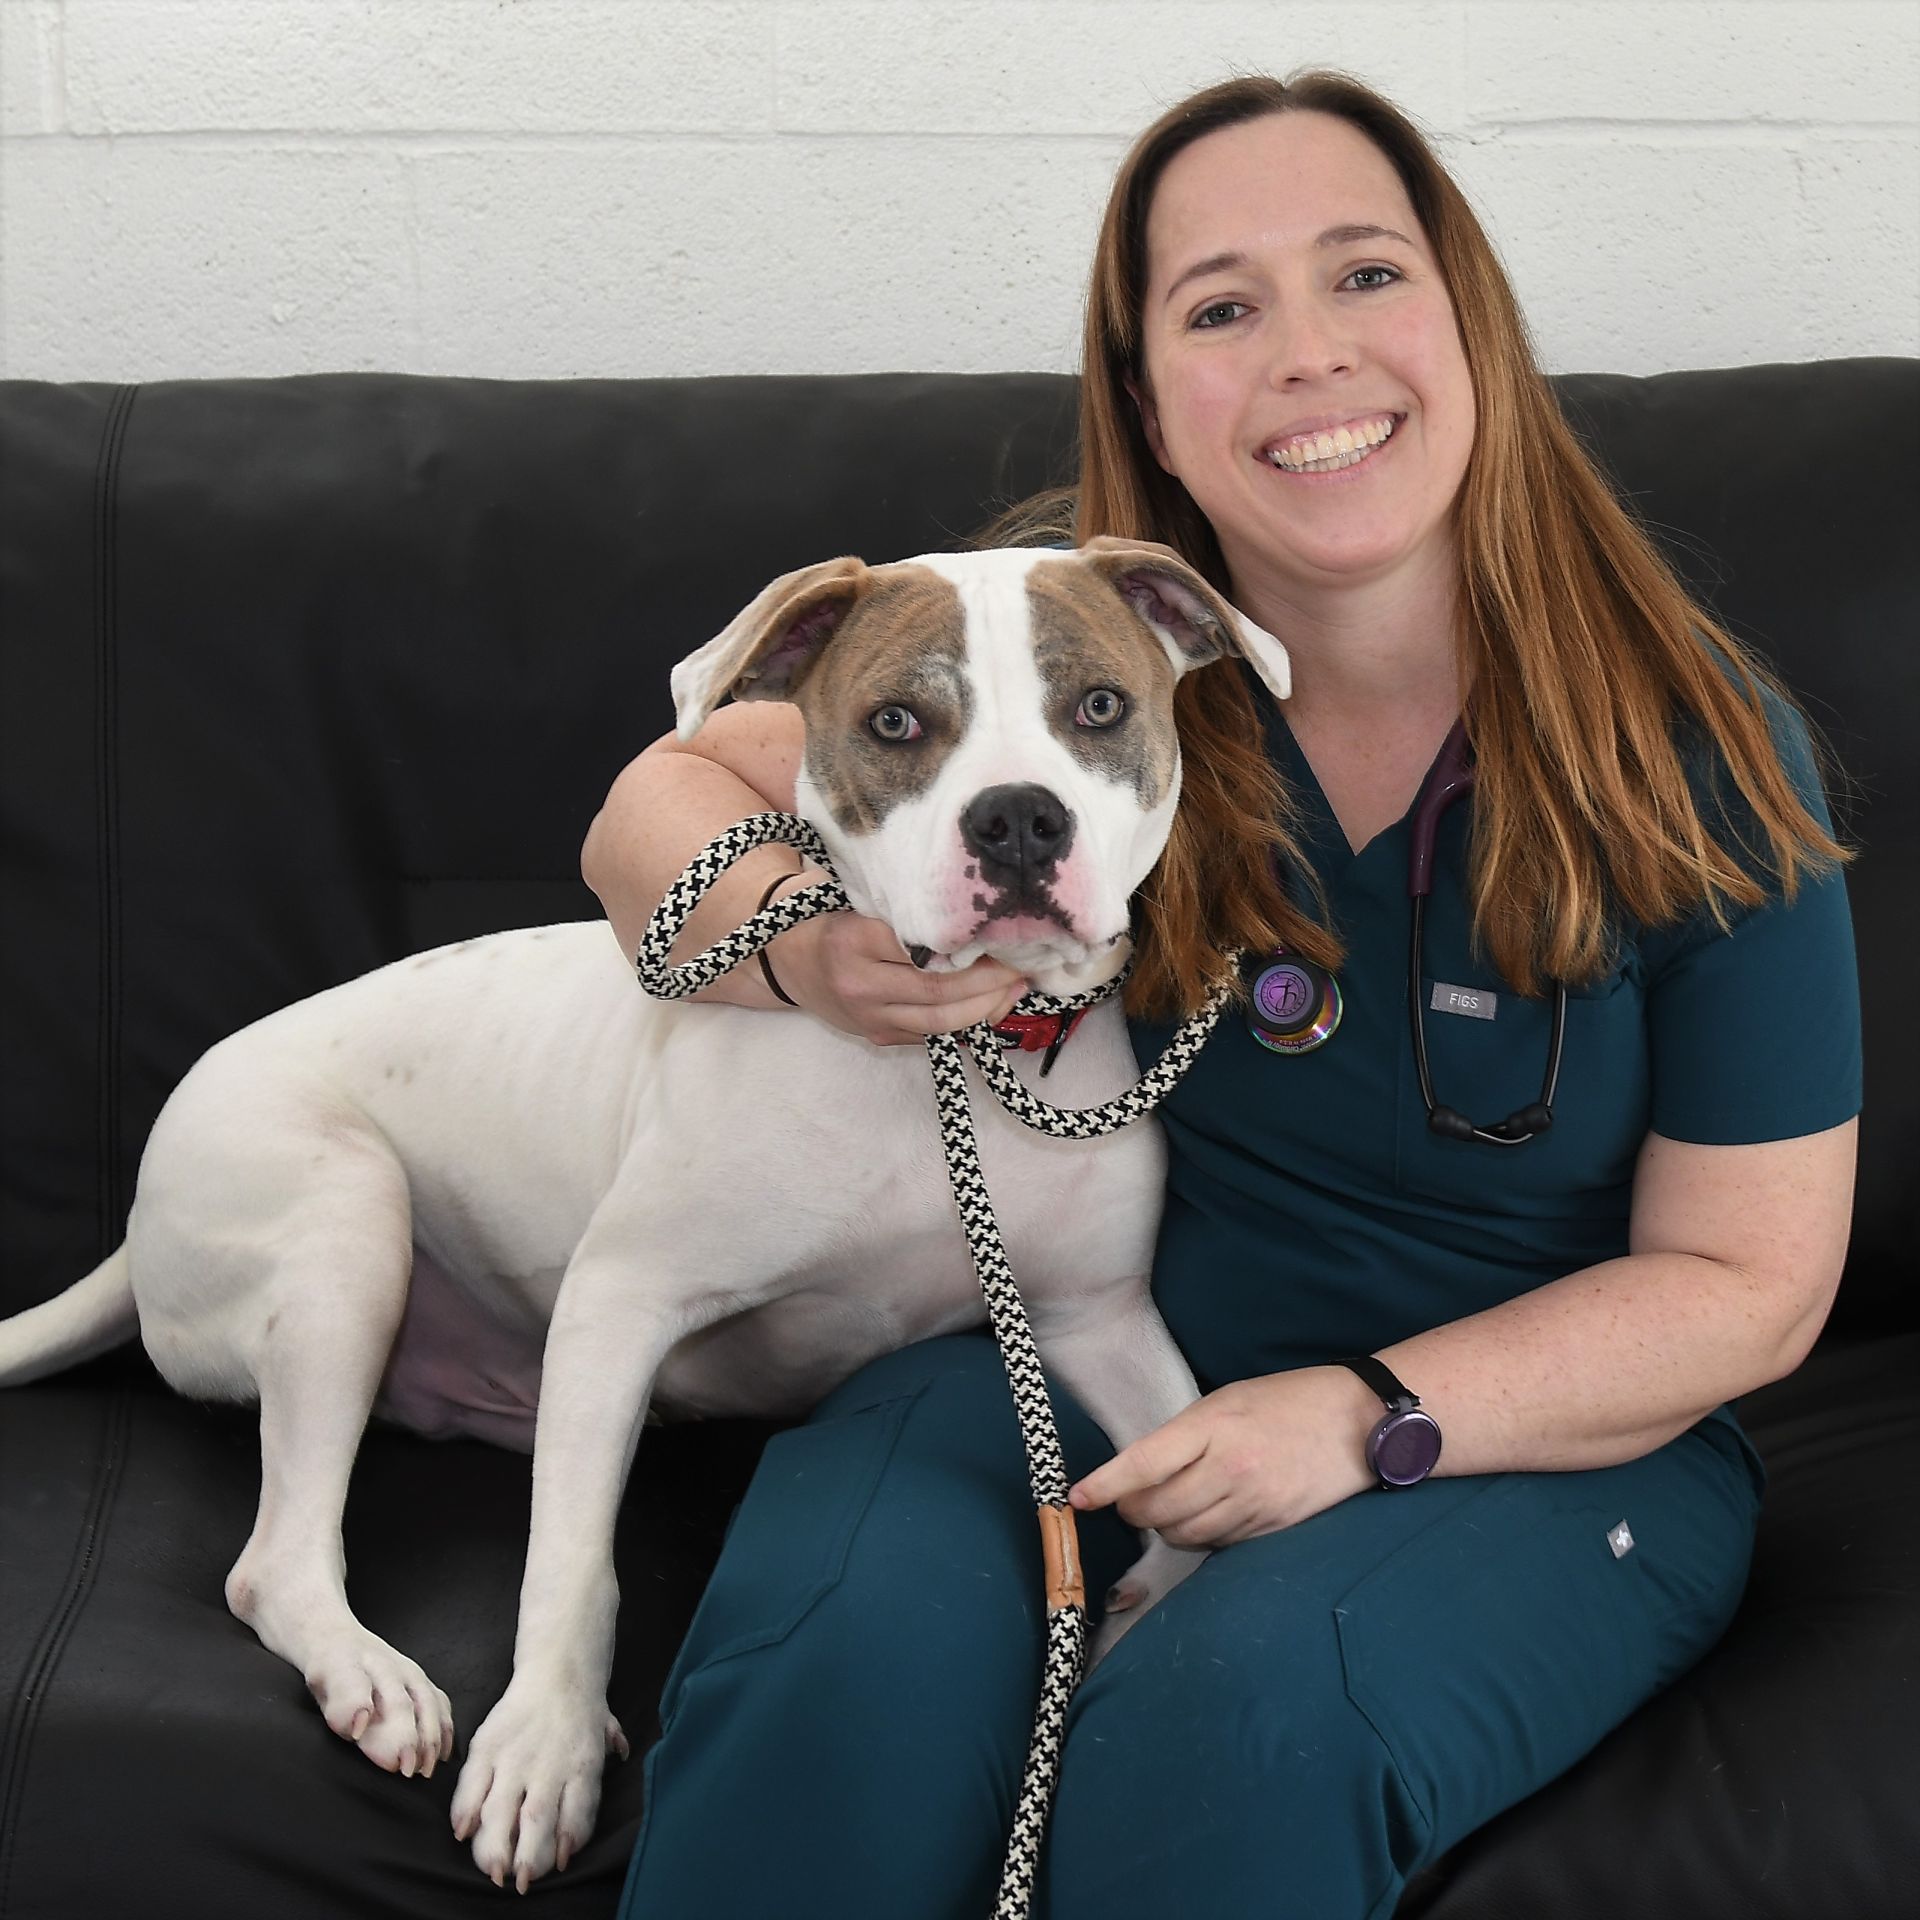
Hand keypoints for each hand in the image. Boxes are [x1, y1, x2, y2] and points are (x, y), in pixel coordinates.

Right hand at [769, 879, 1025, 1045]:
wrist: (787, 958)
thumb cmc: (831, 917)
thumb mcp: (858, 900)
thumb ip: (903, 910)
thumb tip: (972, 916)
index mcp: (854, 941)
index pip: (923, 950)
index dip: (970, 949)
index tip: (1003, 936)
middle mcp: (860, 984)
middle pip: (938, 993)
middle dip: (988, 984)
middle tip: (1021, 967)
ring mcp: (868, 1017)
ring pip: (939, 1023)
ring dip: (985, 1009)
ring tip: (1015, 988)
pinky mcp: (877, 1036)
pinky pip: (931, 1036)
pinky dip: (966, 1023)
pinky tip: (991, 1004)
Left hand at [1068, 1367, 1380, 1550]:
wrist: (1359, 1421)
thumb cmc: (1286, 1401)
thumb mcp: (1227, 1401)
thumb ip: (1185, 1436)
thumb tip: (1140, 1472)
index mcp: (1214, 1426)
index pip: (1144, 1463)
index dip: (1106, 1485)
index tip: (1076, 1498)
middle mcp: (1231, 1469)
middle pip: (1157, 1511)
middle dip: (1133, 1510)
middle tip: (1130, 1500)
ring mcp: (1254, 1503)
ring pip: (1184, 1535)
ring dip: (1166, 1527)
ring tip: (1171, 1504)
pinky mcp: (1272, 1528)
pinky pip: (1218, 1545)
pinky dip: (1202, 1535)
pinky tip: (1209, 1513)